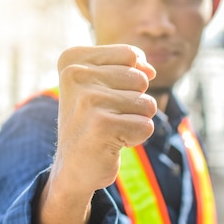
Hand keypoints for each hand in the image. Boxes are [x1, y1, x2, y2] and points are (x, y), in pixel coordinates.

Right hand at [34, 44, 156, 223]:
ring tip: (109, 129)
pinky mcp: (102, 126)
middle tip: (106, 117)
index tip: (104, 96)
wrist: (73, 167)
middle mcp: (75, 75)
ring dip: (135, 120)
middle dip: (133, 102)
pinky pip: (146, 126)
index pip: (130, 55)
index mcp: (72, 60)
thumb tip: (150, 71)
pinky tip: (111, 143)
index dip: (129, 78)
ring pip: (146, 103)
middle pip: (140, 79)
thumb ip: (129, 65)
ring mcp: (88, 100)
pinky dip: (135, 138)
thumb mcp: (102, 84)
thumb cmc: (92, 121)